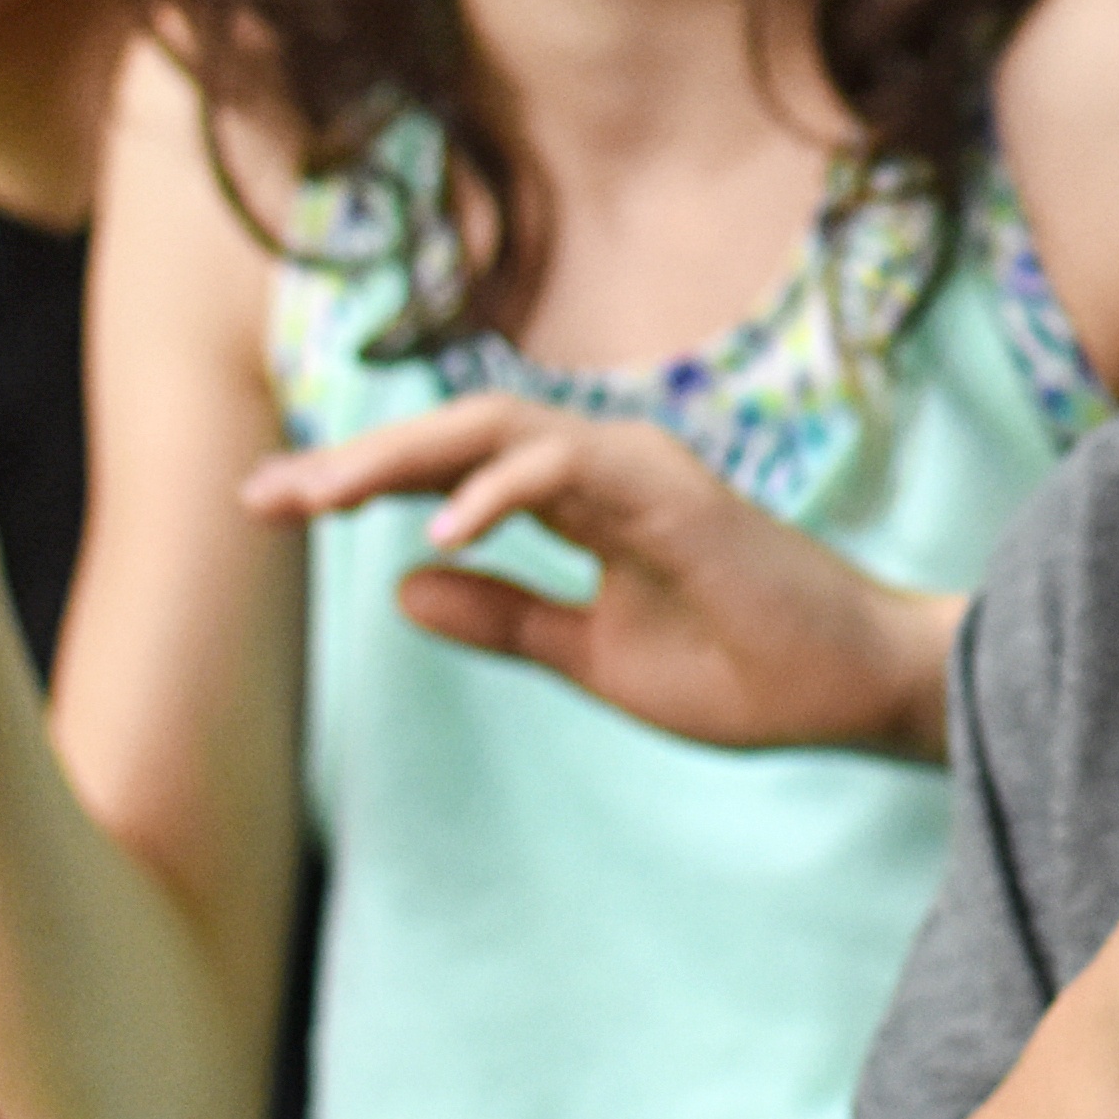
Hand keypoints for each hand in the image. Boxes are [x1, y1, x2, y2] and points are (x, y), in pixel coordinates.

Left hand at [241, 402, 960, 759]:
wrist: (854, 690)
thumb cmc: (744, 668)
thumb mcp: (590, 655)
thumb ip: (505, 616)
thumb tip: (400, 585)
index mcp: (583, 498)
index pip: (451, 469)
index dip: (360, 481)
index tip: (271, 506)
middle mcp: (603, 465)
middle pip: (454, 435)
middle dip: (353, 461)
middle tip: (264, 493)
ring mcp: (639, 468)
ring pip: (495, 429)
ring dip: (400, 459)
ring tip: (319, 497)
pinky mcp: (674, 491)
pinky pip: (567, 467)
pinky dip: (496, 489)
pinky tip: (438, 531)